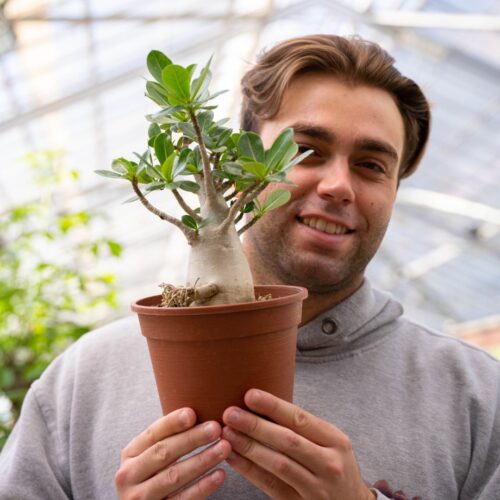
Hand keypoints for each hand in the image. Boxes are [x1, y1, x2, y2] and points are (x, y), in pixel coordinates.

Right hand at [115, 407, 230, 498]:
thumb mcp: (151, 457)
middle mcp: (129, 475)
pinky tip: (220, 474)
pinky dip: (202, 487)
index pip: (152, 434)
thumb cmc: (155, 476)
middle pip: (164, 453)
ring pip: (174, 476)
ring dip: (202, 460)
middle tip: (216, 428)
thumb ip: (169, 438)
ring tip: (224, 448)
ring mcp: (140, 498)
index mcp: (130, 454)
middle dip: (192, 439)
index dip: (171, 423)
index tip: (192, 413)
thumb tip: (199, 410)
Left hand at [222, 389, 374, 499]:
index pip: (301, 419)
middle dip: (256, 425)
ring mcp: (317, 487)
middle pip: (287, 441)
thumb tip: (262, 404)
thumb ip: (304, 428)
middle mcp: (329, 463)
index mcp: (336, 440)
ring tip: (227, 433)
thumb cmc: (334, 465)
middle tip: (230, 413)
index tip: (250, 395)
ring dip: (249, 447)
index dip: (274, 406)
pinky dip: (250, 470)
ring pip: (278, 464)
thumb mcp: (330, 443)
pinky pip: (271, 485)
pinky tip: (233, 458)